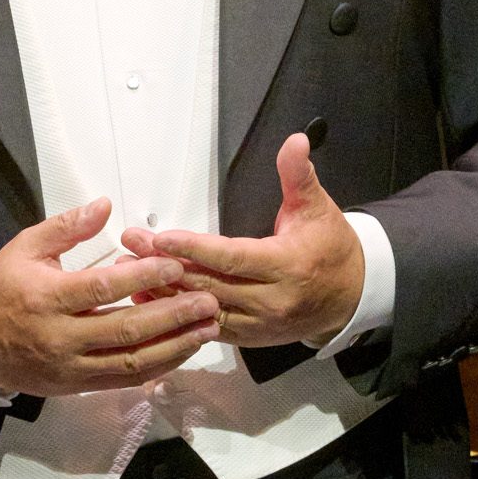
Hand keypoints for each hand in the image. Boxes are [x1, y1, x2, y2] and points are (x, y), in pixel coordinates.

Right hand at [0, 197, 221, 398]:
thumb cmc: (2, 287)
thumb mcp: (25, 247)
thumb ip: (66, 227)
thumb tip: (105, 205)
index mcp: (48, 298)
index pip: (103, 288)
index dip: (143, 278)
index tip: (176, 264)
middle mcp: (62, 337)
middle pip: (126, 329)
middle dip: (173, 316)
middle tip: (208, 301)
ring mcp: (71, 367)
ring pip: (131, 362)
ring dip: (174, 347)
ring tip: (208, 329)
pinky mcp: (77, 386)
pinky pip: (123, 381)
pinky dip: (156, 368)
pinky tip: (182, 352)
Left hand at [122, 133, 364, 350]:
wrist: (350, 296)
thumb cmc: (330, 248)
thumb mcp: (317, 207)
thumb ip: (298, 175)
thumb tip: (296, 140)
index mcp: (286, 267)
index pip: (231, 258)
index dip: (193, 248)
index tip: (160, 237)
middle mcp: (269, 301)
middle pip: (208, 283)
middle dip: (165, 264)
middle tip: (131, 244)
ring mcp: (257, 324)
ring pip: (201, 309)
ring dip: (162, 291)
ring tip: (127, 268)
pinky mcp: (247, 338)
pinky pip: (204, 327)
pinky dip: (175, 313)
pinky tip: (146, 298)